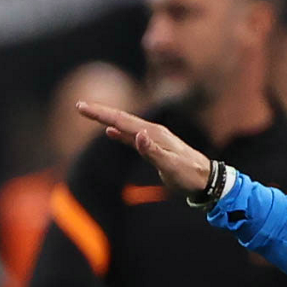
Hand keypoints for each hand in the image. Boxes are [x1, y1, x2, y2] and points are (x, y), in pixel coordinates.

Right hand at [76, 101, 210, 194]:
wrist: (206, 180)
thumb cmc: (189, 175)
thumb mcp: (171, 166)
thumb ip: (153, 152)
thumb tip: (138, 136)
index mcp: (154, 134)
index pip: (122, 121)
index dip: (101, 114)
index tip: (82, 107)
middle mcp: (153, 132)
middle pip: (122, 119)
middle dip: (101, 112)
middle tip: (80, 106)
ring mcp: (154, 138)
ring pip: (126, 126)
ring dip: (108, 120)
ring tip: (91, 113)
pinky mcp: (155, 147)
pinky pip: (132, 137)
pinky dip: (120, 133)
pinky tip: (111, 132)